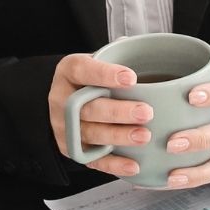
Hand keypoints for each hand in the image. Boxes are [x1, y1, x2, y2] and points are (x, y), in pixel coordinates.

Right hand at [48, 52, 150, 179]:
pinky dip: (114, 164)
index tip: (132, 77)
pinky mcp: (72, 150)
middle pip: (89, 108)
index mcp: (69, 72)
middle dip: (118, 112)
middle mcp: (62, 101)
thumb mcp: (96, 59)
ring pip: (91, 134)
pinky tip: (134, 164)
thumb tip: (145, 44)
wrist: (63, 101)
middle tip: (146, 112)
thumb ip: (117, 54)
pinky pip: (92, 159)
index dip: (106, 74)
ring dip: (119, 136)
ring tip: (144, 136)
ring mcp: (65, 128)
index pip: (83, 70)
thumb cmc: (90, 77)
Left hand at [157, 74, 209, 189]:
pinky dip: (192, 181)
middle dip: (201, 139)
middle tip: (172, 143)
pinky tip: (169, 182)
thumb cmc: (209, 95)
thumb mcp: (204, 81)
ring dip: (198, 171)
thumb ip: (179, 84)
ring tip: (172, 176)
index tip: (191, 96)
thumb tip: (134, 86)